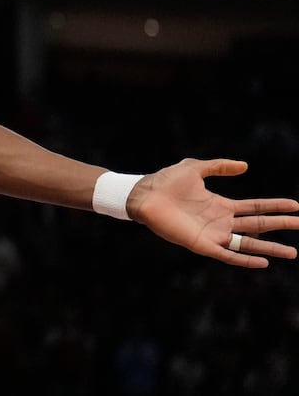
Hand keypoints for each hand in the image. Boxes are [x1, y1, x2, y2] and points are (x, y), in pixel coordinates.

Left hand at [131, 158, 298, 267]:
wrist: (144, 194)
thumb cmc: (166, 181)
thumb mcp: (195, 168)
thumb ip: (219, 166)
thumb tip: (245, 166)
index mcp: (221, 205)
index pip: (255, 208)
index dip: (274, 207)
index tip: (296, 206)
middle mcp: (221, 221)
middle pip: (258, 225)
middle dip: (280, 226)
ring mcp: (213, 234)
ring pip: (248, 243)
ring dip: (270, 248)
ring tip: (293, 252)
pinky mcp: (202, 244)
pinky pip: (228, 255)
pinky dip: (245, 260)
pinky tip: (263, 262)